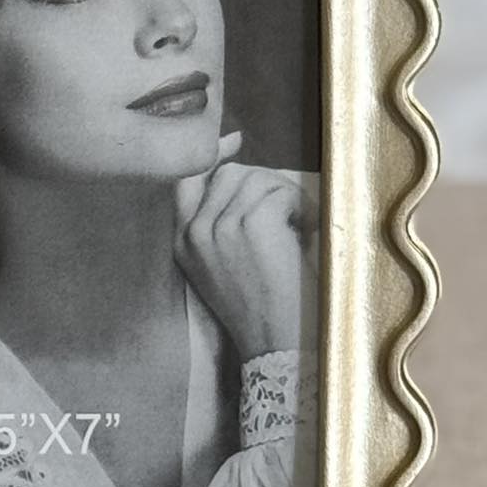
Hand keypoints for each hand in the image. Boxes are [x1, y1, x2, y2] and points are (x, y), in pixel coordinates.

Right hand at [174, 132, 319, 362]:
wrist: (275, 345)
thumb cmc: (258, 307)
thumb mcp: (218, 267)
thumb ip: (216, 223)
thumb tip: (232, 163)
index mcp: (182, 242)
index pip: (185, 180)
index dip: (211, 157)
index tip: (233, 141)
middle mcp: (194, 231)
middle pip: (230, 174)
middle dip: (263, 184)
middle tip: (286, 211)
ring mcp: (220, 226)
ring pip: (257, 179)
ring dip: (285, 197)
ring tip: (297, 226)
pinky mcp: (250, 224)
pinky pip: (280, 193)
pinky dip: (301, 208)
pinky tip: (305, 233)